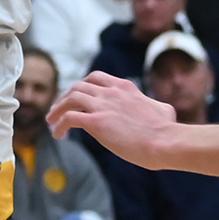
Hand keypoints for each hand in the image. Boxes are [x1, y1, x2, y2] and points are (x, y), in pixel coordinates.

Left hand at [48, 71, 179, 166]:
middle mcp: (111, 92)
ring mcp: (103, 106)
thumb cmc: (167, 130)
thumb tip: (160, 109)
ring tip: (51, 120)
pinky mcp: (97, 122)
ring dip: (57, 109)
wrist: (165, 141)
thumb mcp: (163, 109)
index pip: (95, 78)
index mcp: (125, 87)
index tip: (75, 97)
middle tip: (58, 109)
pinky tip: (58, 134)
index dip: (81, 86)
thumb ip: (153, 105)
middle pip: (78, 86)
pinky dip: (60, 125)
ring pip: (70, 99)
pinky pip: (69, 119)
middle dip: (65, 97)